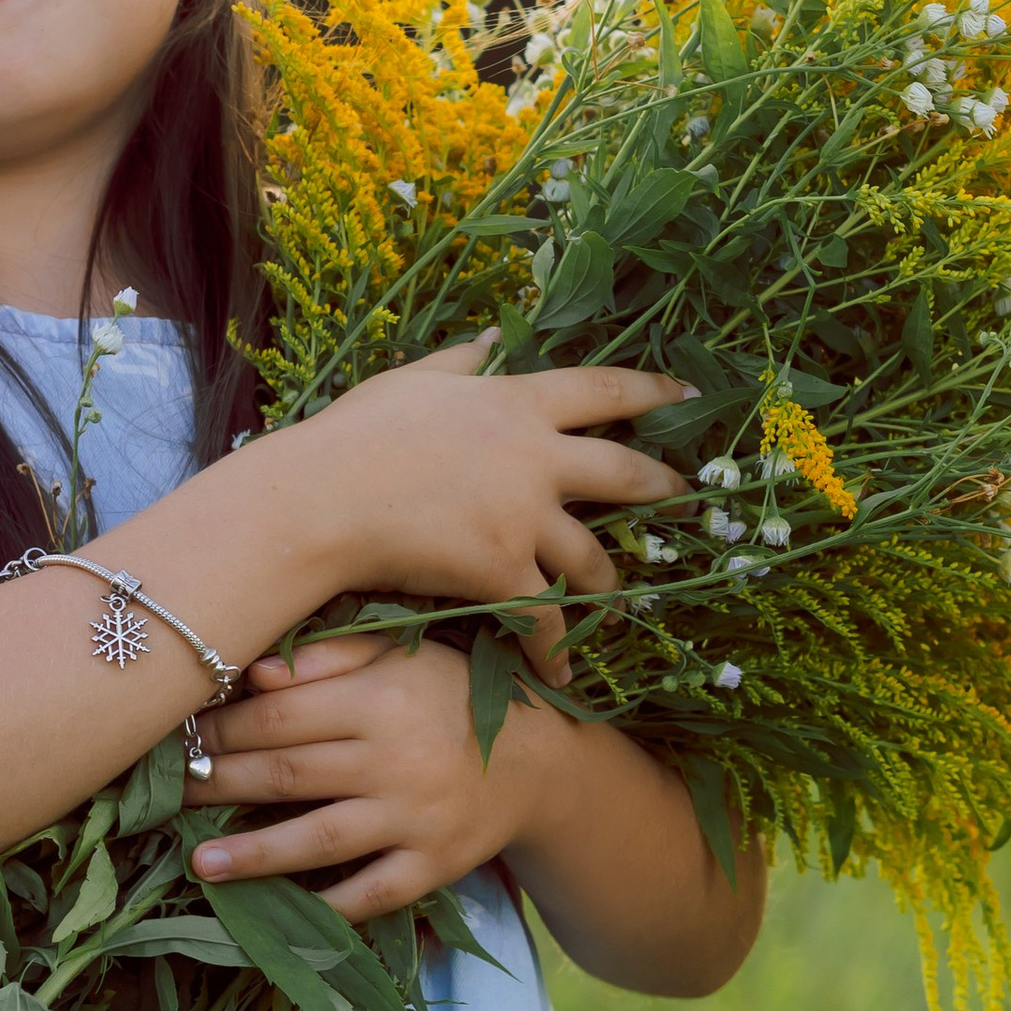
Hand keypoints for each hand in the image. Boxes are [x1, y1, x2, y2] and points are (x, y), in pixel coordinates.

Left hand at [189, 631, 552, 921]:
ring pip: (319, 838)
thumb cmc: (453, 698)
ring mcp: (414, 818)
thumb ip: (334, 655)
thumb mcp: (405, 655)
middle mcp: (394, 759)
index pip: (278, 714)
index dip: (220, 725)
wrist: (542, 762)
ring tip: (199, 864)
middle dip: (217, 782)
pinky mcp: (433, 866)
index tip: (177, 733)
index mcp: (380, 698)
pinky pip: (372, 892)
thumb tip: (254, 672)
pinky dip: (328, 904)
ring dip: (253, 853)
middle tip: (167, 793)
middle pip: (286, 773)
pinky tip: (282, 912)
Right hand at [275, 340, 689, 622]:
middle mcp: (535, 459)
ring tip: (620, 600)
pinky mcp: (503, 571)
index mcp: (516, 404)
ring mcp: (524, 518)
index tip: (688, 394)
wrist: (321, 499)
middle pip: (623, 472)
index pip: (603, 389)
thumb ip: (461, 360)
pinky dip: (557, 651)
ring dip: (609, 584)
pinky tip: (566, 673)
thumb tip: (494, 336)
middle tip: (689, 498)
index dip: (651, 390)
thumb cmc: (355, 434)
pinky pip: (544, 619)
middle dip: (662, 487)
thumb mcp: (411, 381)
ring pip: (592, 557)